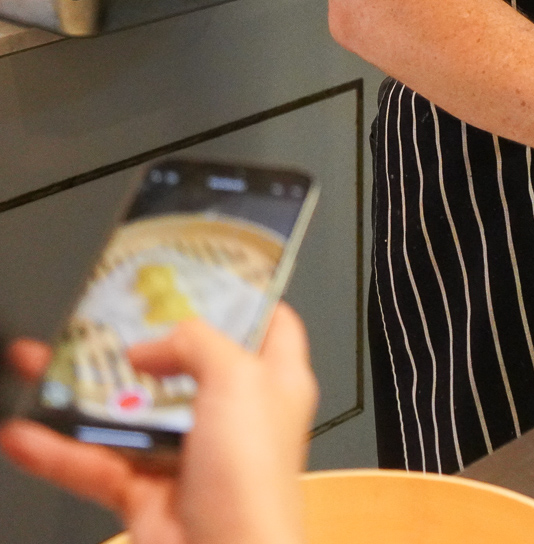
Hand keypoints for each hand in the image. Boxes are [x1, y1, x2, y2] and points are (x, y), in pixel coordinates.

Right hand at [1, 305, 316, 543]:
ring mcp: (189, 455)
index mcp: (275, 381)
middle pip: (180, 366)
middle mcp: (234, 415)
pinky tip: (24, 433)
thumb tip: (156, 343)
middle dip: (131, 345)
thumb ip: (197, 343)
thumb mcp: (239, 380)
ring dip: (78, 394)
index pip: (267, 323)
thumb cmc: (255, 479)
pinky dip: (58, 450)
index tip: (196, 275)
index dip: (237, 297)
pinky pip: (96, 463)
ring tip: (37, 365)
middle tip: (93, 322)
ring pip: (127, 414)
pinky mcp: (148, 493)